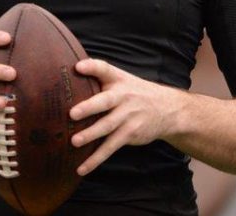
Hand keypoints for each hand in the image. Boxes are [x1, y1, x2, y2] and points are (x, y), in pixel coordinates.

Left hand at [68, 58, 183, 175]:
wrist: (167, 109)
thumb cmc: (135, 93)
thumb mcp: (122, 79)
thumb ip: (99, 77)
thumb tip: (68, 73)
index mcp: (118, 80)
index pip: (104, 69)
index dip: (91, 67)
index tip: (78, 67)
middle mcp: (123, 96)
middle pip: (105, 101)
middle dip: (89, 107)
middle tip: (72, 113)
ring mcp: (127, 116)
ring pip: (107, 126)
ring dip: (91, 135)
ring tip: (74, 142)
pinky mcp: (129, 134)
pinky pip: (110, 147)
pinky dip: (96, 159)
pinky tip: (82, 168)